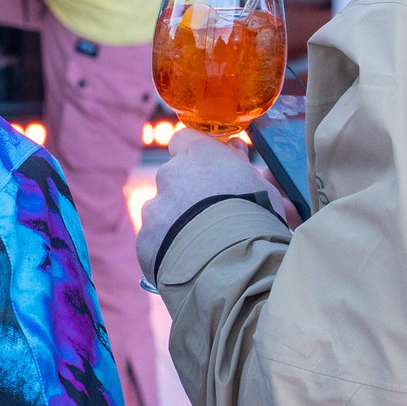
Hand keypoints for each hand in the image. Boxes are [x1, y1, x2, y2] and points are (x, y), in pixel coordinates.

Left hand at [136, 128, 277, 281]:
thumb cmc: (255, 220)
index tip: (209, 169)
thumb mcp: (261, 187)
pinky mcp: (144, 241)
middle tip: (211, 215)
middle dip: (188, 193)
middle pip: (173, 178)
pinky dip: (168, 250)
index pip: (185, 140)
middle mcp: (168, 175)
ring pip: (162, 211)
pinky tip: (189, 263)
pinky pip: (155, 242)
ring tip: (202, 246)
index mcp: (197, 154)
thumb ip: (241, 165)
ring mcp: (153, 209)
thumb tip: (235, 148)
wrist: (232, 265)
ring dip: (176, 223)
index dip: (196, 155)